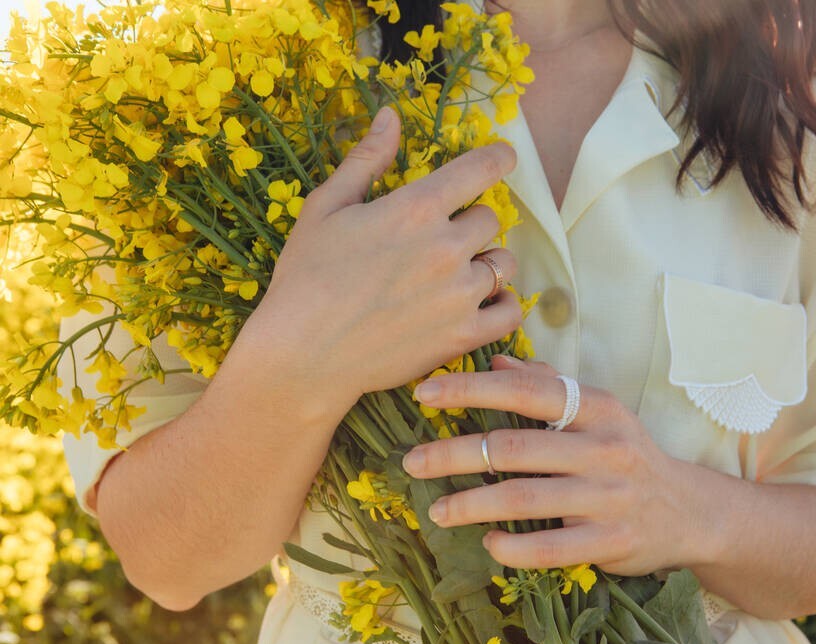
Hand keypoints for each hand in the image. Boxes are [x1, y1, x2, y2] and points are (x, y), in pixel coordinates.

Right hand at [233, 108, 523, 422]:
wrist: (303, 355)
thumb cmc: (305, 277)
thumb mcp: (326, 208)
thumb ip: (366, 160)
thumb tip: (390, 115)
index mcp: (416, 208)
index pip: (482, 168)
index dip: (499, 158)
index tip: (504, 158)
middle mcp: (447, 247)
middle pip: (490, 219)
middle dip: (470, 223)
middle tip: (441, 240)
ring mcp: (459, 294)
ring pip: (503, 264)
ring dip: (485, 263)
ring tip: (456, 275)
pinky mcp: (464, 336)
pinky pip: (510, 312)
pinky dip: (502, 305)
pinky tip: (482, 303)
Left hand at [401, 355, 717, 575]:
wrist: (689, 512)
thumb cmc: (628, 455)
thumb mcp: (600, 413)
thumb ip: (550, 386)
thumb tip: (499, 361)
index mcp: (599, 409)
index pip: (527, 392)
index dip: (472, 390)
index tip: (425, 394)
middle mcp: (606, 449)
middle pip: (515, 448)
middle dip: (455, 453)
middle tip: (412, 460)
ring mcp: (609, 498)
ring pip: (524, 498)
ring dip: (471, 504)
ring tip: (436, 509)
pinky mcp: (610, 542)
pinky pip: (550, 548)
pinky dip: (513, 547)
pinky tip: (488, 543)